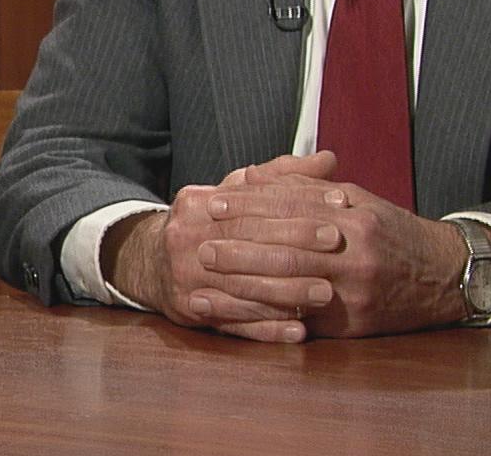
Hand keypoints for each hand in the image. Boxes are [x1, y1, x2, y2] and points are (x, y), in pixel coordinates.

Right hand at [106, 152, 343, 342]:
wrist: (151, 261)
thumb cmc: (207, 224)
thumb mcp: (235, 192)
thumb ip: (281, 176)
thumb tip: (329, 159)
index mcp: (197, 202)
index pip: (255, 203)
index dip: (300, 203)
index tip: (339, 204)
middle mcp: (186, 238)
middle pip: (248, 244)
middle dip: (297, 246)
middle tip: (339, 246)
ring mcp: (184, 277)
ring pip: (243, 287)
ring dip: (289, 293)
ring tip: (328, 294)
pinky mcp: (188, 310)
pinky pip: (233, 323)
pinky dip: (267, 328)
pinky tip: (298, 331)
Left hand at [200, 163, 467, 337]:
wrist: (444, 277)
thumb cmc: (390, 232)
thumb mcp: (354, 198)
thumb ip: (303, 188)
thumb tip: (253, 178)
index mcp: (353, 215)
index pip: (290, 207)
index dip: (249, 205)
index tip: (216, 202)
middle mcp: (355, 252)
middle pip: (285, 247)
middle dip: (239, 244)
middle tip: (202, 241)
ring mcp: (354, 291)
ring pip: (290, 285)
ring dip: (244, 281)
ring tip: (210, 275)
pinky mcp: (353, 325)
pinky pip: (303, 319)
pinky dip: (267, 315)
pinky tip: (238, 311)